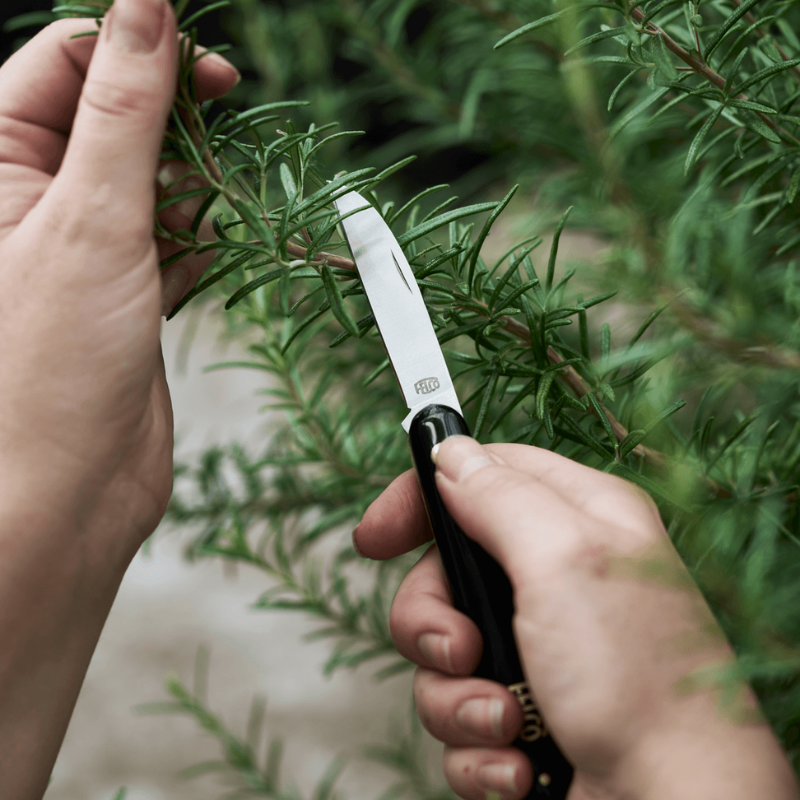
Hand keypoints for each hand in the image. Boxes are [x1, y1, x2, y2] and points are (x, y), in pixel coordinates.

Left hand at [0, 0, 237, 558]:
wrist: (70, 490)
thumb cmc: (49, 368)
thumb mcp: (91, 219)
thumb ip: (123, 110)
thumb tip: (146, 8)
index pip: (63, 62)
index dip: (136, 47)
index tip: (205, 58)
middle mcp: (31, 199)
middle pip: (113, 117)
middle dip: (172, 118)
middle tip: (228, 113)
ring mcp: (82, 247)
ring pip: (150, 179)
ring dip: (193, 183)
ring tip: (220, 202)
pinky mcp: (122, 290)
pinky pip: (168, 238)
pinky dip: (197, 238)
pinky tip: (213, 248)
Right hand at [355, 436, 797, 799]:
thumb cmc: (636, 678)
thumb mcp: (563, 560)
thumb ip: (498, 495)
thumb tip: (449, 451)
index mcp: (575, 519)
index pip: (477, 476)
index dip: (420, 498)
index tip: (376, 537)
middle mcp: (554, 577)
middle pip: (444, 573)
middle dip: (434, 621)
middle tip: (463, 651)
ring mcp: (538, 648)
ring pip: (441, 652)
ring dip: (458, 698)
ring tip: (506, 723)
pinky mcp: (524, 711)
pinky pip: (458, 715)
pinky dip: (477, 746)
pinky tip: (518, 765)